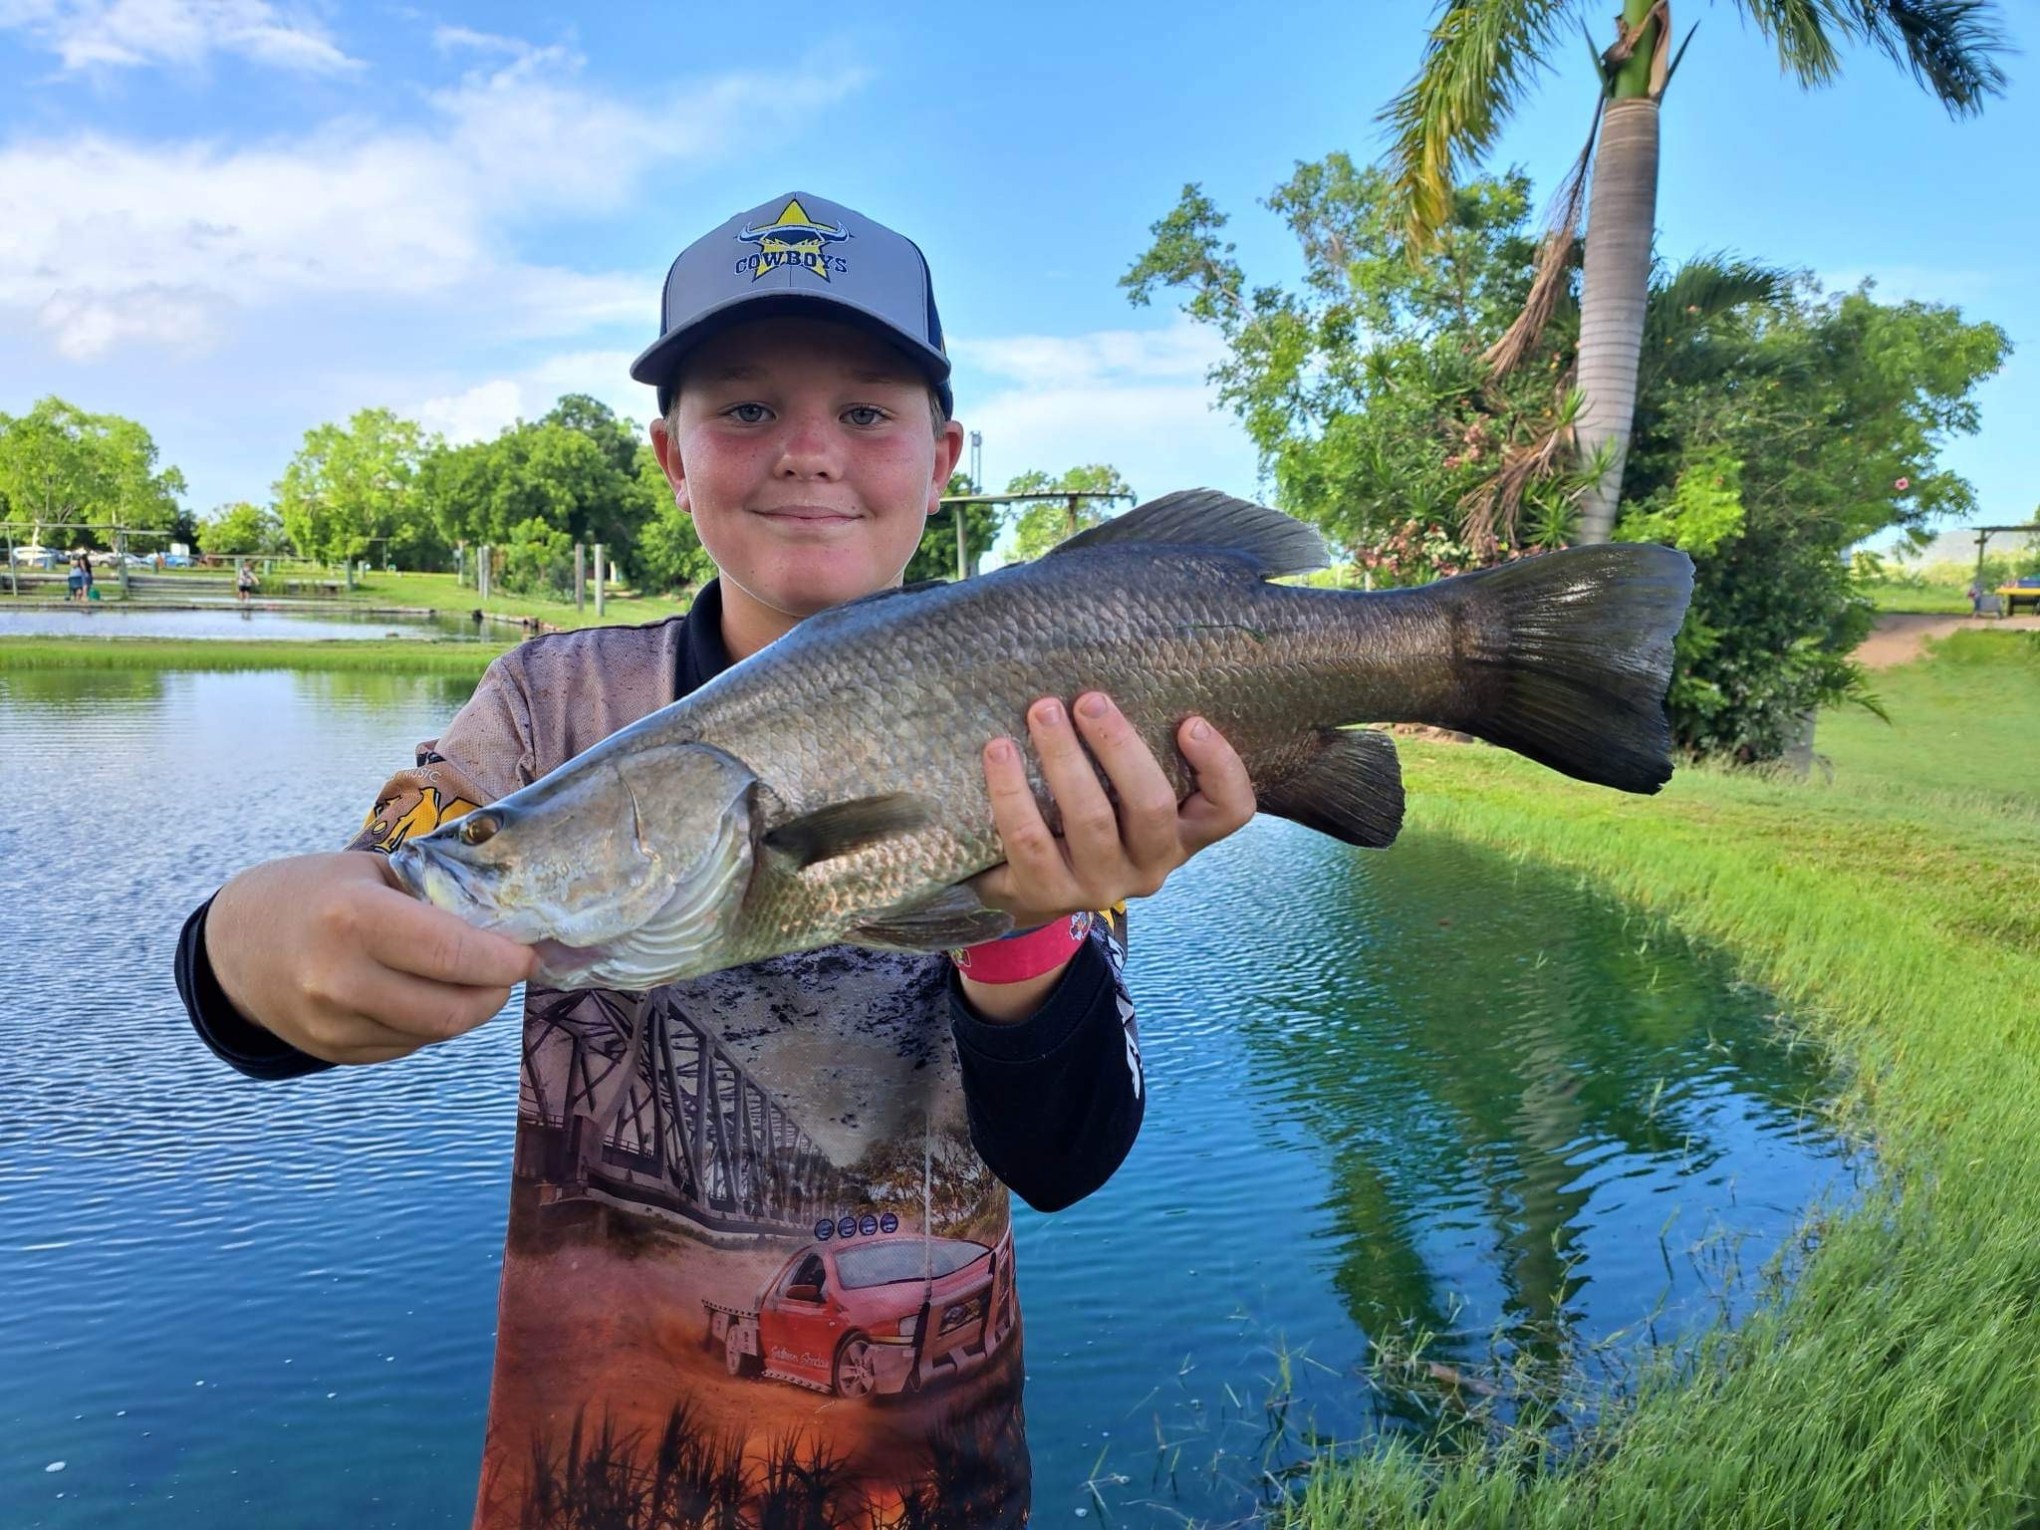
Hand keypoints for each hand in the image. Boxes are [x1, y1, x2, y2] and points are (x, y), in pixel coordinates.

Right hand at [206, 851, 535, 1064]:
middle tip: (507, 971)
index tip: (526, 954)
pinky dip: (429, 1024)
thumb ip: (433, 899)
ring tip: (470, 980)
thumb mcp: (371, 873)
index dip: (503, 960)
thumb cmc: (315, 892)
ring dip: (467, 1010)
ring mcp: (333, 1024)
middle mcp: (340, 979)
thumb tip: (505, 927)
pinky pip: (406, 1046)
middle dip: (495, 992)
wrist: (235, 942)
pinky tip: (423, 995)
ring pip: (434, 1034)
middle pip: (452, 1010)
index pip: (453, 953)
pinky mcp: (331, 1052)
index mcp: (354, 919)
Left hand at [969, 691, 1255, 931]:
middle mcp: (1150, 866)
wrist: (1026, 885)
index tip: (1190, 722)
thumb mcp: (1122, 792)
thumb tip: (1120, 666)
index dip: (1220, 767)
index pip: (1230, 810)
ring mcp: (1100, 885)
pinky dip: (1012, 791)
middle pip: (1152, 806)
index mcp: (1181, 833)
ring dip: (1064, 758)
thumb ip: (1133, 752)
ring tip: (1041, 711)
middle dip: (1119, 746)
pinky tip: (998, 751)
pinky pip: (1029, 839)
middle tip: (1089, 699)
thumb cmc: (1085, 817)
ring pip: (1091, 820)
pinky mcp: (1047, 894)